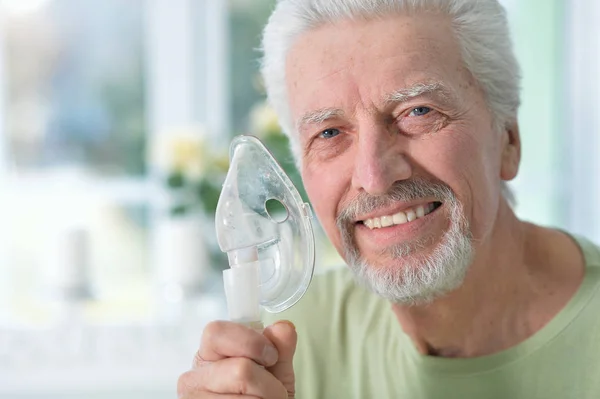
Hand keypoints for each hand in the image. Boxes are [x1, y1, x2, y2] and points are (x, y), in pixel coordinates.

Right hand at [178, 320, 296, 397]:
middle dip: (268, 382)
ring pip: (247, 396)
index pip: (217, 332)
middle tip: (272, 390)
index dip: (250, 342)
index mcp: (208, 355)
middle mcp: (195, 377)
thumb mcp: (275, 371)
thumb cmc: (263, 396)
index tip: (270, 356)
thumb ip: (280, 347)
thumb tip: (283, 327)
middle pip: (240, 369)